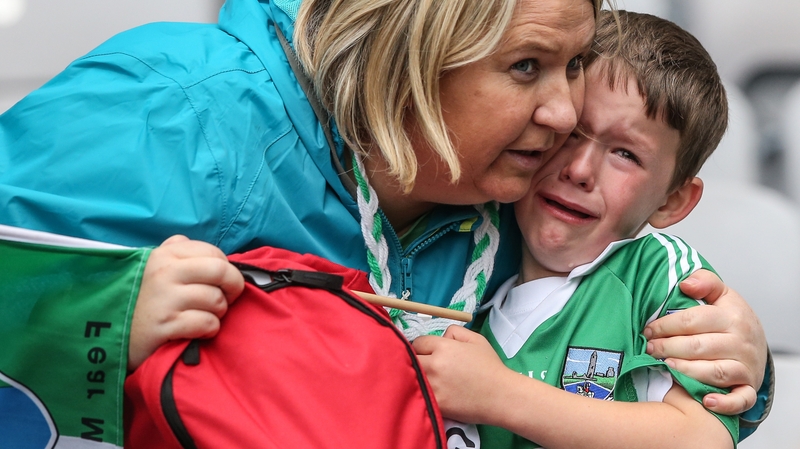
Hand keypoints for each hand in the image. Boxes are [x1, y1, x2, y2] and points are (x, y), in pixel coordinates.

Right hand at [129, 235, 243, 370]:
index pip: (213, 252)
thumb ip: (175, 252)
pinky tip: (197, 331)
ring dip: (218, 312)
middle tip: (227, 299)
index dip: (226, 268)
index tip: (221, 282)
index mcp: (165, 255)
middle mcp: (165, 272)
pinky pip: (207, 323)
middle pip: (221, 271)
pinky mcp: (165, 325)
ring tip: (204, 316)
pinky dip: (209, 329)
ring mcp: (164, 299)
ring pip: (217, 300)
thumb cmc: (139, 300)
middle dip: (233, 287)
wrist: (105, 333)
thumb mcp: (150, 267)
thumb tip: (200, 247)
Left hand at [413, 325, 510, 423]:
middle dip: (417, 361)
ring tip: (428, 379)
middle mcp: (434, 366)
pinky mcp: (435, 404)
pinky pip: (420, 394)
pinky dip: (422, 393)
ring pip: (412, 378)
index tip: (429, 353)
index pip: (418, 343)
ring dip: (417, 377)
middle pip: (410, 360)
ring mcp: (433, 386)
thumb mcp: (476, 339)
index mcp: (443, 348)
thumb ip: (454, 332)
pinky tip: (431, 393)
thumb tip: (441, 337)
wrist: (501, 396)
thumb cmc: (490, 367)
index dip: (423, 347)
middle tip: (427, 366)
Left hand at [644, 269, 766, 414]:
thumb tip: (685, 283)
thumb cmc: (732, 320)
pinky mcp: (748, 387)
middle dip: (668, 347)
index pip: (693, 321)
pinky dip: (725, 402)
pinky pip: (739, 399)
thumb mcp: (722, 296)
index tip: (648, 330)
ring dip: (687, 371)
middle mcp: (740, 343)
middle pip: (699, 346)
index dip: (666, 325)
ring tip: (665, 366)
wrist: (758, 344)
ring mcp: (745, 367)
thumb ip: (705, 283)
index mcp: (732, 317)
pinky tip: (706, 401)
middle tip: (649, 348)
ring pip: (714, 372)